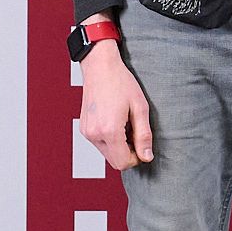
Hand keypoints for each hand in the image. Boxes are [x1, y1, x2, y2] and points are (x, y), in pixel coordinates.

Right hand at [80, 45, 154, 169]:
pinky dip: (110, 140)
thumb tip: (147, 157)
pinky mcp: (84, 129)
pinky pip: (100, 144)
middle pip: (114, 161)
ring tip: (126, 124)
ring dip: (120, 147)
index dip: (137, 158)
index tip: (143, 144)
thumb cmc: (121, 83)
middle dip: (129, 153)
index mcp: (109, 131)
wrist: (100, 67)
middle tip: (136, 133)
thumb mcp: (140, 108)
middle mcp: (94, 134)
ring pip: (107, 154)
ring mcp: (87, 132)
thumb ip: (144, 135)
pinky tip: (116, 122)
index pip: (123, 163)